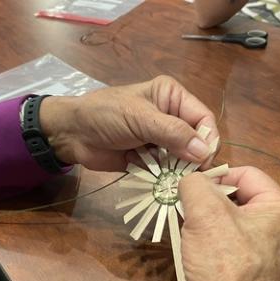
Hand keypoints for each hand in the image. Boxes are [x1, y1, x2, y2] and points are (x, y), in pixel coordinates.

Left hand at [39, 75, 217, 170]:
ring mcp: (161, 140)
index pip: (203, 118)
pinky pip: (167, 171)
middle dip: (194, 158)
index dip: (207, 139)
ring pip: (183, 159)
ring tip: (173, 181)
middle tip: (190, 176)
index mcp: (172, 97)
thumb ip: (173, 133)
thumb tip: (205, 152)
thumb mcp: (140, 118)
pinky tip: (160, 183)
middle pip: (196, 141)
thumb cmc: (105, 115)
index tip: (204, 161)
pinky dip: (165, 178)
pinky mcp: (151, 159)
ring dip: (179, 171)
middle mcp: (171, 117)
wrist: (72, 135)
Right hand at [178, 167, 279, 280]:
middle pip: (240, 195)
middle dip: (209, 201)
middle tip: (188, 210)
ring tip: (192, 229)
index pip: (246, 173)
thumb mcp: (205, 214)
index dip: (215, 176)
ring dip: (207, 220)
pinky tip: (198, 246)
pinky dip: (212, 237)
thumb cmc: (223, 268)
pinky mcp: (256, 264)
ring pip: (232, 216)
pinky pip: (232, 237)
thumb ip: (195, 184)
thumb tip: (189, 179)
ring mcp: (272, 247)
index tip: (189, 187)